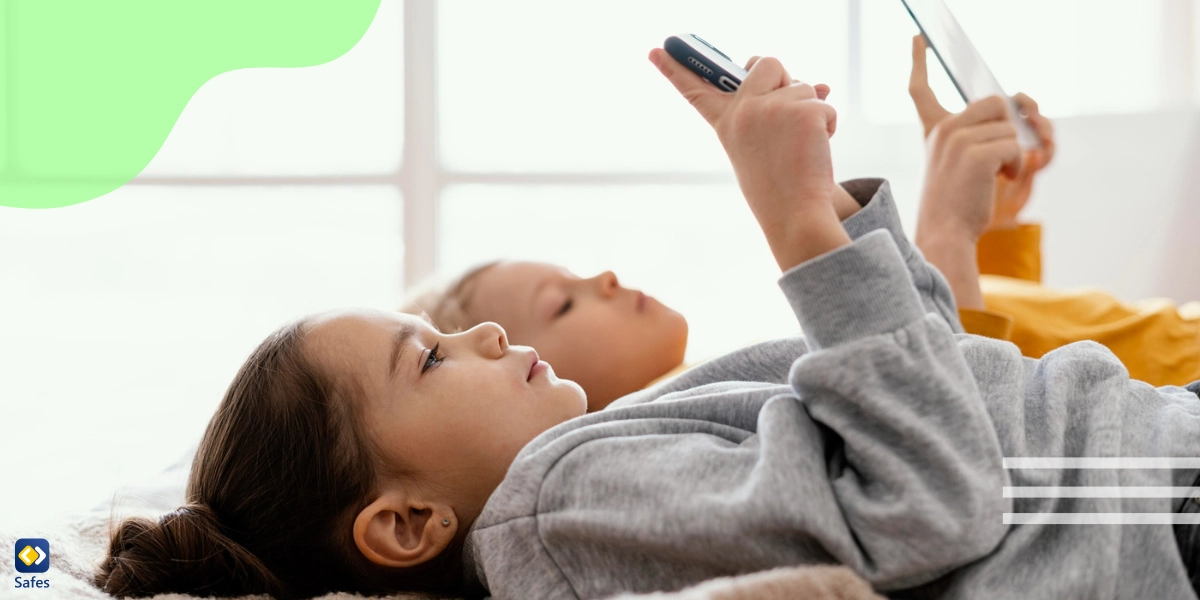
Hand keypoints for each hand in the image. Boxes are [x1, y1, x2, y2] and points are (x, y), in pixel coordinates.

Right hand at [649, 48, 849, 270]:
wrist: (795, 214)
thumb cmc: (778, 186)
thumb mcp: (760, 145)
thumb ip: (774, 111)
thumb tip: (823, 85)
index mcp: (726, 122)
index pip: (695, 90)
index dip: (673, 69)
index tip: (655, 50)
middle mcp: (744, 111)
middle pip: (766, 63)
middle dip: (784, 78)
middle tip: (786, 113)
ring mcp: (772, 108)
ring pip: (803, 85)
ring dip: (810, 110)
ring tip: (801, 145)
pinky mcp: (803, 111)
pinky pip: (823, 103)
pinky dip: (828, 123)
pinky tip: (817, 147)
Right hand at [909, 35, 1054, 232]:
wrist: (947, 232)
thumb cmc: (958, 203)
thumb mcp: (963, 161)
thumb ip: (983, 132)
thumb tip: (1023, 104)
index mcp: (934, 131)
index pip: (920, 90)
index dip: (918, 62)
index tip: (919, 39)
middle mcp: (943, 129)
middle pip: (995, 103)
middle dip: (1008, 128)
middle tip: (1001, 157)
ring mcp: (958, 139)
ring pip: (1009, 127)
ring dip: (1015, 152)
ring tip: (997, 176)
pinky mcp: (976, 153)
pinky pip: (1015, 145)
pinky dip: (1017, 165)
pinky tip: (1001, 180)